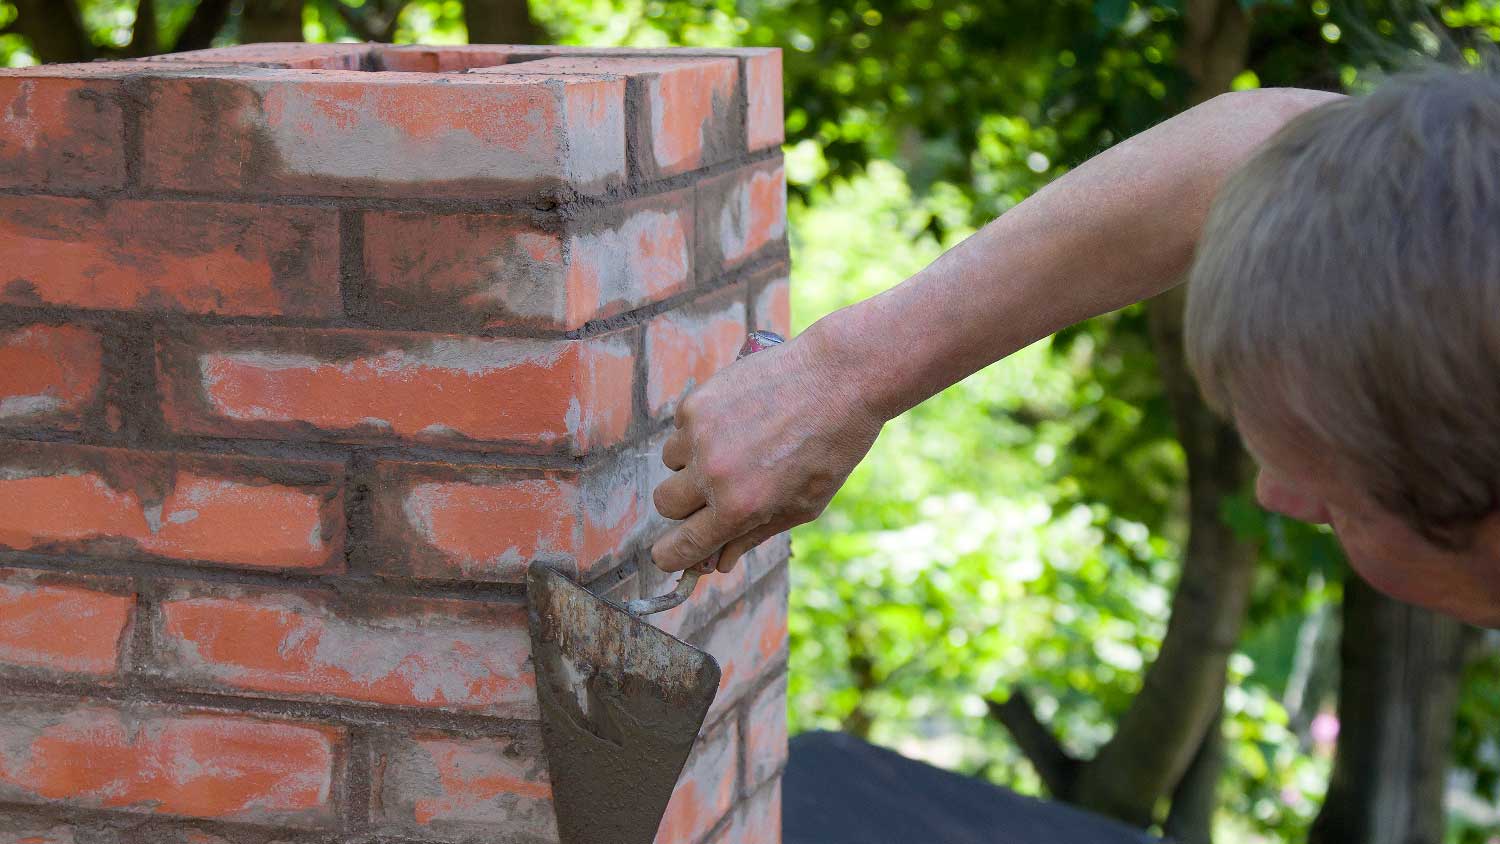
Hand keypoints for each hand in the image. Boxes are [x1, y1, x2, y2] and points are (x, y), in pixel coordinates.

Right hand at [650, 325, 883, 572]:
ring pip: (671, 463)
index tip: (669, 554)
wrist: (840, 378)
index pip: (680, 546)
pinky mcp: (697, 400)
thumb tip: (719, 563)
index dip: (670, 556)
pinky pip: (682, 427)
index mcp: (740, 508)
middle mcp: (713, 473)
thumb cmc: (831, 447)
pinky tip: (739, 418)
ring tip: (737, 446)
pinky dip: (701, 429)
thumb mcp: (803, 505)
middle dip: (684, 506)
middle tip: (714, 493)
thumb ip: (754, 535)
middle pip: (665, 505)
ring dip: (692, 462)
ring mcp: (700, 434)